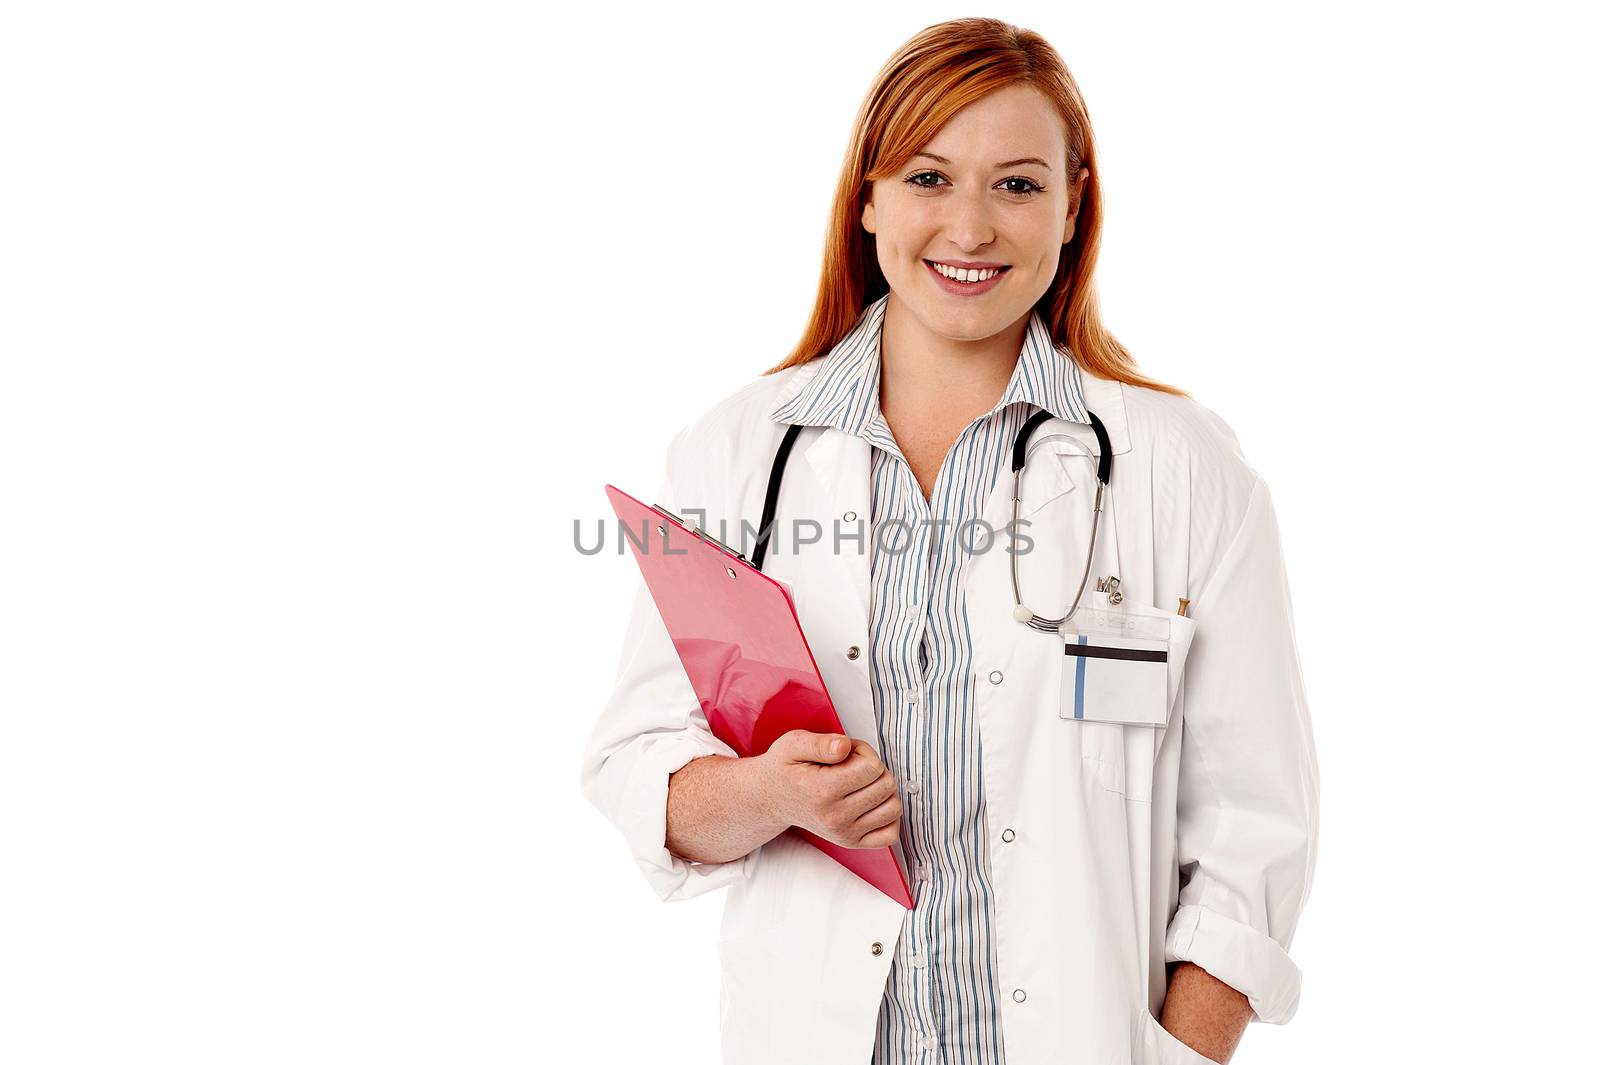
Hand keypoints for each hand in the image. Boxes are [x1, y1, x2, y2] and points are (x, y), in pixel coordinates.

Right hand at [756, 730, 901, 848]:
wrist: (771, 799)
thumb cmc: (785, 769)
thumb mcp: (792, 744)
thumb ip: (821, 742)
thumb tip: (845, 746)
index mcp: (822, 790)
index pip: (872, 767)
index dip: (862, 751)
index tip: (846, 752)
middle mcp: (835, 817)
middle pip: (886, 785)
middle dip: (873, 767)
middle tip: (851, 766)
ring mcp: (844, 833)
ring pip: (893, 807)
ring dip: (882, 789)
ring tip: (860, 783)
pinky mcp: (850, 842)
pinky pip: (890, 833)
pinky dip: (887, 815)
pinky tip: (870, 802)